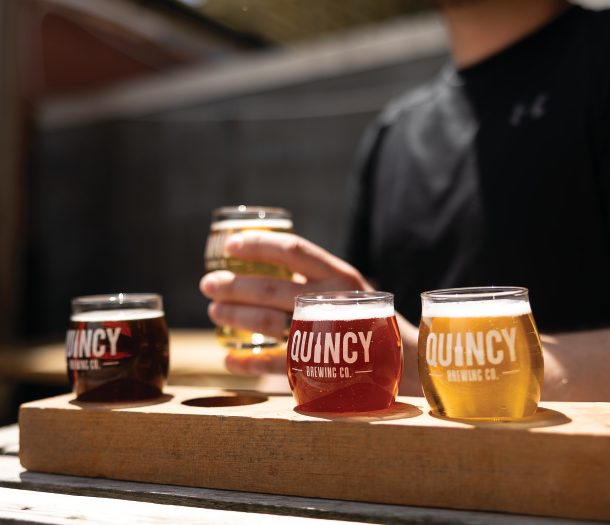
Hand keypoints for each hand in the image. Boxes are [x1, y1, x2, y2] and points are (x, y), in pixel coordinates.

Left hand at [200, 230, 369, 374]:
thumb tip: (262, 260)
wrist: (401, 360)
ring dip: (235, 317)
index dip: (259, 245)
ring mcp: (324, 334)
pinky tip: (229, 358)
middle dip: (234, 286)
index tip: (231, 246)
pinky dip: (248, 362)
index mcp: (338, 274)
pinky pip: (277, 363)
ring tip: (214, 312)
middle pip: (271, 289)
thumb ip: (313, 276)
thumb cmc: (363, 316)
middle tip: (209, 285)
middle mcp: (332, 300)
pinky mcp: (321, 365)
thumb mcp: (347, 286)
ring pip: (269, 323)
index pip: (293, 250)